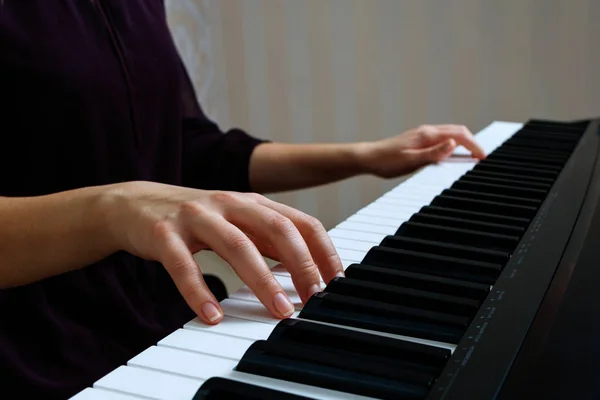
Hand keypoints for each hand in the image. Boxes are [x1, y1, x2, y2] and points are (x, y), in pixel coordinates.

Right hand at [104, 181, 343, 323]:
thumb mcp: (238, 222)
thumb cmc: (196, 218)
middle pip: (277, 229)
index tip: (335, 282)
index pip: (300, 222)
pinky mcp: (165, 233)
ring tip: (280, 312)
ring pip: (236, 246)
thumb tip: (307, 270)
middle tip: (315, 298)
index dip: (323, 251)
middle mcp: (230, 204)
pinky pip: (184, 265)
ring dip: (263, 281)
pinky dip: (199, 292)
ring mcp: (197, 216)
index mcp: (253, 203)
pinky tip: (212, 315)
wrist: (137, 204)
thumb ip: (269, 241)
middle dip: (302, 264)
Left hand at [357, 124, 485, 177]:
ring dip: (464, 144)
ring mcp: (423, 136)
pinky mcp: (419, 142)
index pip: (459, 135)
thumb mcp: (411, 160)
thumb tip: (454, 145)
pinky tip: (453, 156)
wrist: (369, 158)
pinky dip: (453, 146)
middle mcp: (427, 132)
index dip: (474, 145)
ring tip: (473, 157)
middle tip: (482, 158)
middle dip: (473, 143)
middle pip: (458, 132)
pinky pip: (442, 141)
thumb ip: (433, 153)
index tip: (483, 157)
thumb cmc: (386, 161)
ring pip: (451, 135)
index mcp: (428, 135)